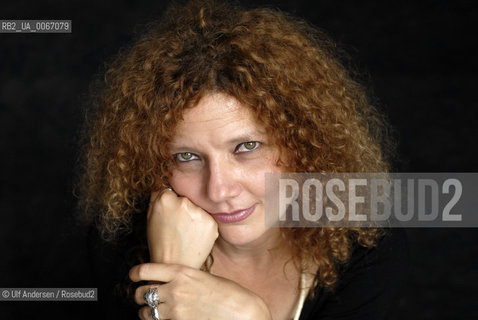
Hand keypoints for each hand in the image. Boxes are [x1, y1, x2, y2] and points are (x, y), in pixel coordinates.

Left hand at [130, 263, 271, 319]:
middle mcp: (174, 290)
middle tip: (144, 297)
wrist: (243, 313)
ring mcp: (175, 310)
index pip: (146, 270)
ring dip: (146, 313)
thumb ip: (185, 279)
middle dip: (140, 296)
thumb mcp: (205, 277)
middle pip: (142, 293)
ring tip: (153, 312)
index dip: (135, 273)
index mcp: (181, 272)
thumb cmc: (230, 294)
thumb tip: (172, 282)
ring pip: (145, 313)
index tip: (133, 276)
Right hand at [147, 189, 218, 268]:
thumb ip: (156, 198)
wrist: (174, 266)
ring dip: (194, 217)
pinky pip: (208, 219)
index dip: (170, 204)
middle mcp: (184, 202)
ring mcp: (199, 213)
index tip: (170, 216)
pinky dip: (203, 227)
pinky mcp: (212, 223)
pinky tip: (195, 237)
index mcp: (165, 198)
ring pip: (198, 209)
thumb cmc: (160, 243)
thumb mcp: (150, 218)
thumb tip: (163, 186)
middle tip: (178, 227)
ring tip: (186, 234)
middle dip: (183, 209)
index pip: (171, 192)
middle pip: (186, 199)